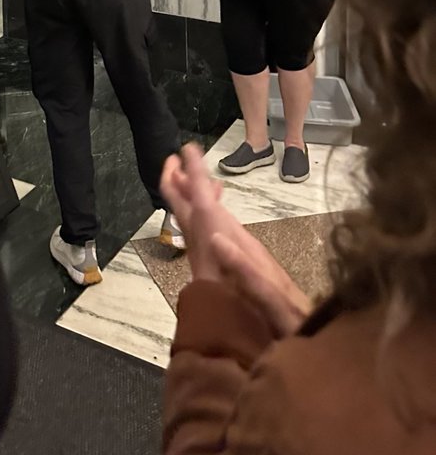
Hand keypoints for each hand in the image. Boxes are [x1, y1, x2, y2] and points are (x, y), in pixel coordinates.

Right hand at [161, 146, 311, 336]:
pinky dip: (208, 219)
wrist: (313, 334)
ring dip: (197, 198)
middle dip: (191, 184)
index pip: (211, 207)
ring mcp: (244, 254)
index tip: (186, 151)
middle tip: (172, 162)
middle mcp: (241, 244)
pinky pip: (219, 233)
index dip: (197, 178)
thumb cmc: (293, 322)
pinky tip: (205, 222)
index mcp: (241, 249)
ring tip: (180, 183)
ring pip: (214, 218)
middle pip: (209, 208)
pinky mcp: (247, 266)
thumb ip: (245, 271)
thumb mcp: (271, 301)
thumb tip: (216, 236)